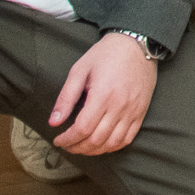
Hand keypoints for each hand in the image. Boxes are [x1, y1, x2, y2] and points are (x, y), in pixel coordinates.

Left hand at [46, 31, 155, 155]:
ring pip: (112, 143)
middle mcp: (119, 106)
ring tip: (82, 147)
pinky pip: (128, 138)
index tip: (58, 140)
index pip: (82, 129)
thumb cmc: (106, 54)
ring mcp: (133, 110)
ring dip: (94, 151)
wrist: (137, 44)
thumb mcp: (80, 70)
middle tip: (67, 145)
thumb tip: (53, 122)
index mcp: (102, 95)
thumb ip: (66, 97)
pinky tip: (102, 145)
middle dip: (77, 148)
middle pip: (96, 140)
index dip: (67, 139)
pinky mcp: (141, 112)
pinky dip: (113, 146)